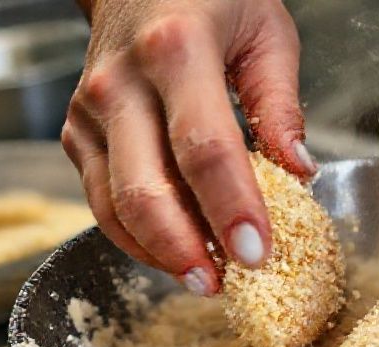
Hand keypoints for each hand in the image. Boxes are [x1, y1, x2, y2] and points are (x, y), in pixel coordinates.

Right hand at [62, 0, 314, 295]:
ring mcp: (91, 111)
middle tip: (223, 283)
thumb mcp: (265, 31)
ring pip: (114, 206)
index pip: (204, 147)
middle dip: (186, 248)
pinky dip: (137, 237)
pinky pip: (101, 201)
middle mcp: (122, 82)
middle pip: (145, 189)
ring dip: (159, 253)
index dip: (232, 207)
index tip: (257, 252)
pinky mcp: (79, 134)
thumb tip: (299, 171)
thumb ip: (281, 103)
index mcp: (177, 49)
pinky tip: (174, 252)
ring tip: (203, 277)